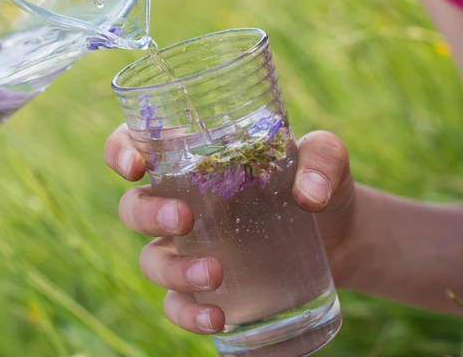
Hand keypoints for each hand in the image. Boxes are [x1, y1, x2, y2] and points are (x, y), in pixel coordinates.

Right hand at [103, 124, 356, 333]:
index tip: (134, 166)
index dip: (120, 152)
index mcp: (194, 159)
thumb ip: (322, 161)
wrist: (342, 236)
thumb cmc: (319, 183)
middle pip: (134, 207)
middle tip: (184, 219)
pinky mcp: (206, 288)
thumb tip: (310, 195)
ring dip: (172, 270)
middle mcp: (181, 202)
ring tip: (215, 273)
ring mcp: (189, 249)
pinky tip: (216, 317)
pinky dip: (188, 313)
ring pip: (151, 259)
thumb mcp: (326, 158)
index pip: (137, 145)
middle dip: (148, 213)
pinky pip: (177, 304)